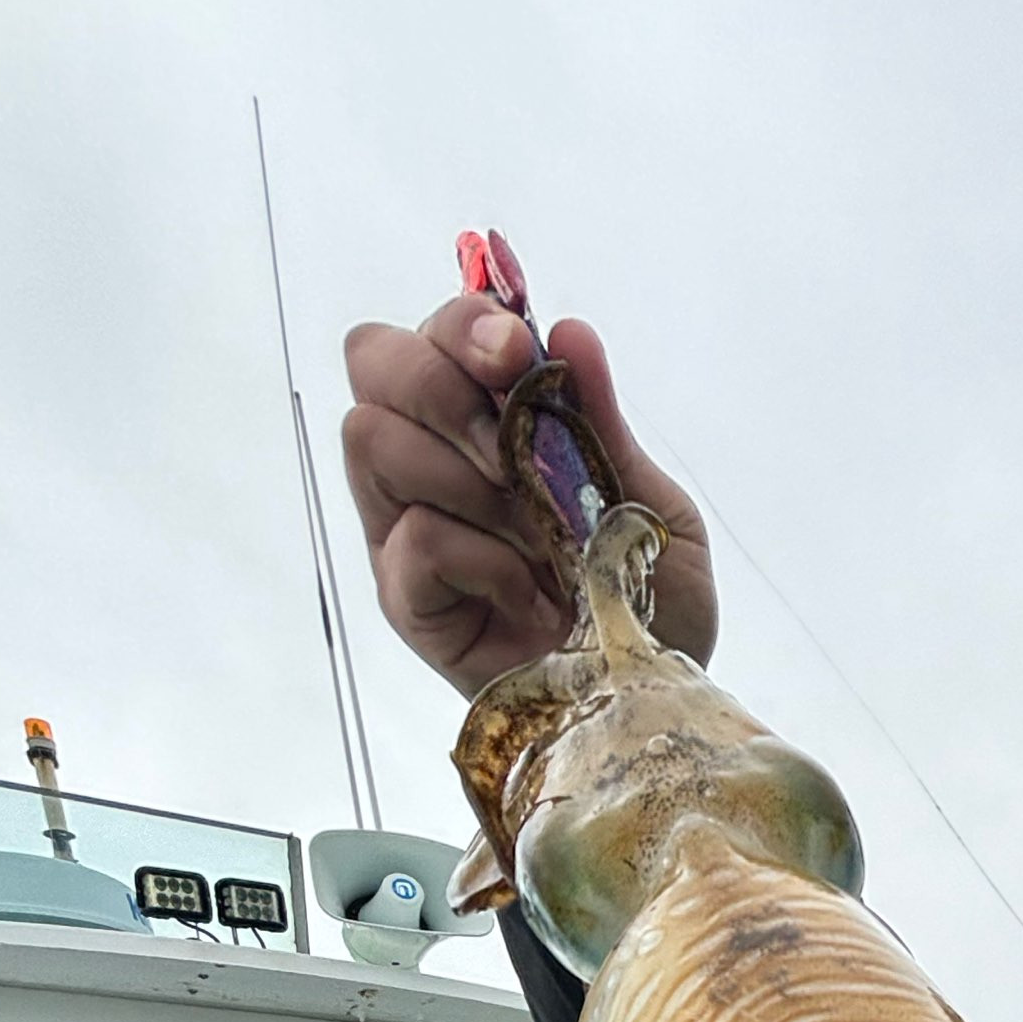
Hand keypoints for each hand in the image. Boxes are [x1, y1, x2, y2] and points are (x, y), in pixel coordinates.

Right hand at [342, 297, 718, 695]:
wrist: (650, 697)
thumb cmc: (648, 602)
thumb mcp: (649, 506)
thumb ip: (603, 424)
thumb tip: (568, 331)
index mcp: (484, 423)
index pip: (432, 333)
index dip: (464, 324)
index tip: (518, 355)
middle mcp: (430, 461)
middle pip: (372, 360)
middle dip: (442, 384)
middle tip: (509, 445)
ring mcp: (404, 527)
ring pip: (372, 438)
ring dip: (464, 473)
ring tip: (533, 534)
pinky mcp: (405, 597)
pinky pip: (417, 537)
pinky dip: (485, 558)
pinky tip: (529, 596)